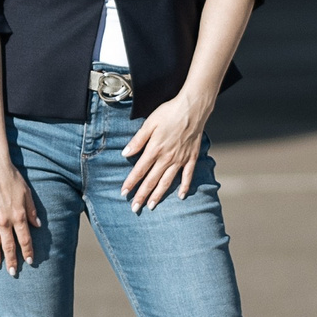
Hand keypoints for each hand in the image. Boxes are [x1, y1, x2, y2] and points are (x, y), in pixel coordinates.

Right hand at [0, 155, 42, 274]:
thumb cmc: (12, 177)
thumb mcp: (27, 193)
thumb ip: (32, 211)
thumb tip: (38, 226)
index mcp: (18, 216)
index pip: (24, 240)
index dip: (27, 253)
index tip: (29, 262)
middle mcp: (4, 221)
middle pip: (8, 245)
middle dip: (12, 261)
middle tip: (12, 273)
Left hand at [119, 90, 211, 211]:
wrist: (193, 108)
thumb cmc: (169, 113)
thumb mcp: (149, 123)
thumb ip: (137, 140)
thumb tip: (125, 154)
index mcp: (154, 149)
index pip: (139, 170)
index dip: (130, 183)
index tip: (123, 193)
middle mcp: (167, 158)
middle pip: (152, 180)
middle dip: (142, 195)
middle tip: (134, 208)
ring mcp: (180, 159)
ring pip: (167, 181)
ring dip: (158, 195)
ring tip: (151, 206)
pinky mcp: (191, 157)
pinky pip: (188, 176)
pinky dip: (184, 186)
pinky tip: (181, 196)